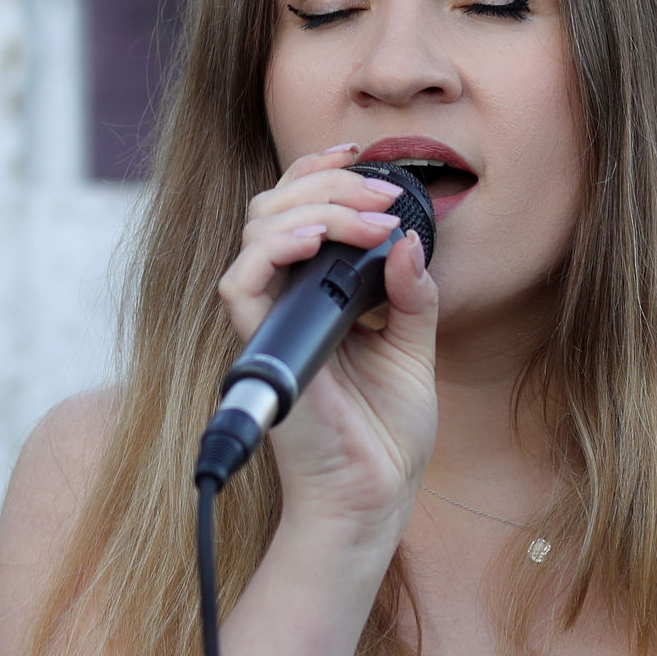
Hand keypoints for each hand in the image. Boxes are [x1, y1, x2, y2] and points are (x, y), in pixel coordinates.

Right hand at [216, 145, 438, 560]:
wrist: (371, 499)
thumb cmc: (384, 437)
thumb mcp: (414, 349)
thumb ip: (412, 294)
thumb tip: (408, 241)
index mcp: (313, 297)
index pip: (296, 212)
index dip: (318, 173)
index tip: (361, 157)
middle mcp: (284, 303)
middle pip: (274, 207)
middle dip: (328, 181)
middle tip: (380, 193)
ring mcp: (269, 324)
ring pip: (257, 230)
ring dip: (316, 206)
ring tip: (369, 216)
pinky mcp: (261, 348)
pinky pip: (241, 282)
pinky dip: (279, 246)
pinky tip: (324, 237)